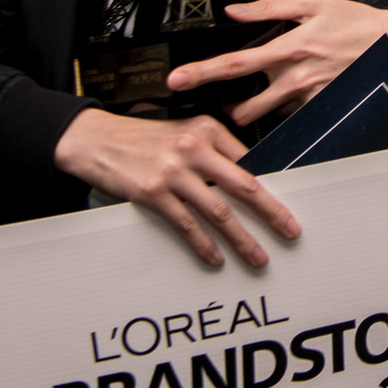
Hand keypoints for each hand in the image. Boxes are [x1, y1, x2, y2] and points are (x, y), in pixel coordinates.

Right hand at [53, 108, 300, 268]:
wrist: (96, 139)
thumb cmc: (143, 138)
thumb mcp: (183, 131)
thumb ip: (214, 150)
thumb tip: (247, 179)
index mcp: (207, 129)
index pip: (248, 160)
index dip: (270, 184)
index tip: (287, 203)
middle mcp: (194, 148)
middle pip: (244, 185)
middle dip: (271, 212)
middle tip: (291, 230)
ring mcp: (173, 172)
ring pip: (219, 212)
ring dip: (242, 239)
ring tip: (258, 256)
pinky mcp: (153, 194)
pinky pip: (187, 225)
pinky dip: (204, 246)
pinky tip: (216, 258)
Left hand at [164, 0, 387, 126]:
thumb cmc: (353, 21)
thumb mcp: (311, 4)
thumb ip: (268, 9)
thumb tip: (232, 10)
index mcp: (290, 47)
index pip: (236, 63)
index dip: (203, 73)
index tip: (177, 81)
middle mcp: (298, 76)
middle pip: (249, 105)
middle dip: (232, 110)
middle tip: (227, 104)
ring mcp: (313, 97)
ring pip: (272, 114)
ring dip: (262, 110)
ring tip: (262, 99)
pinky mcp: (325, 109)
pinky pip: (296, 117)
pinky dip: (289, 109)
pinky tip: (295, 97)